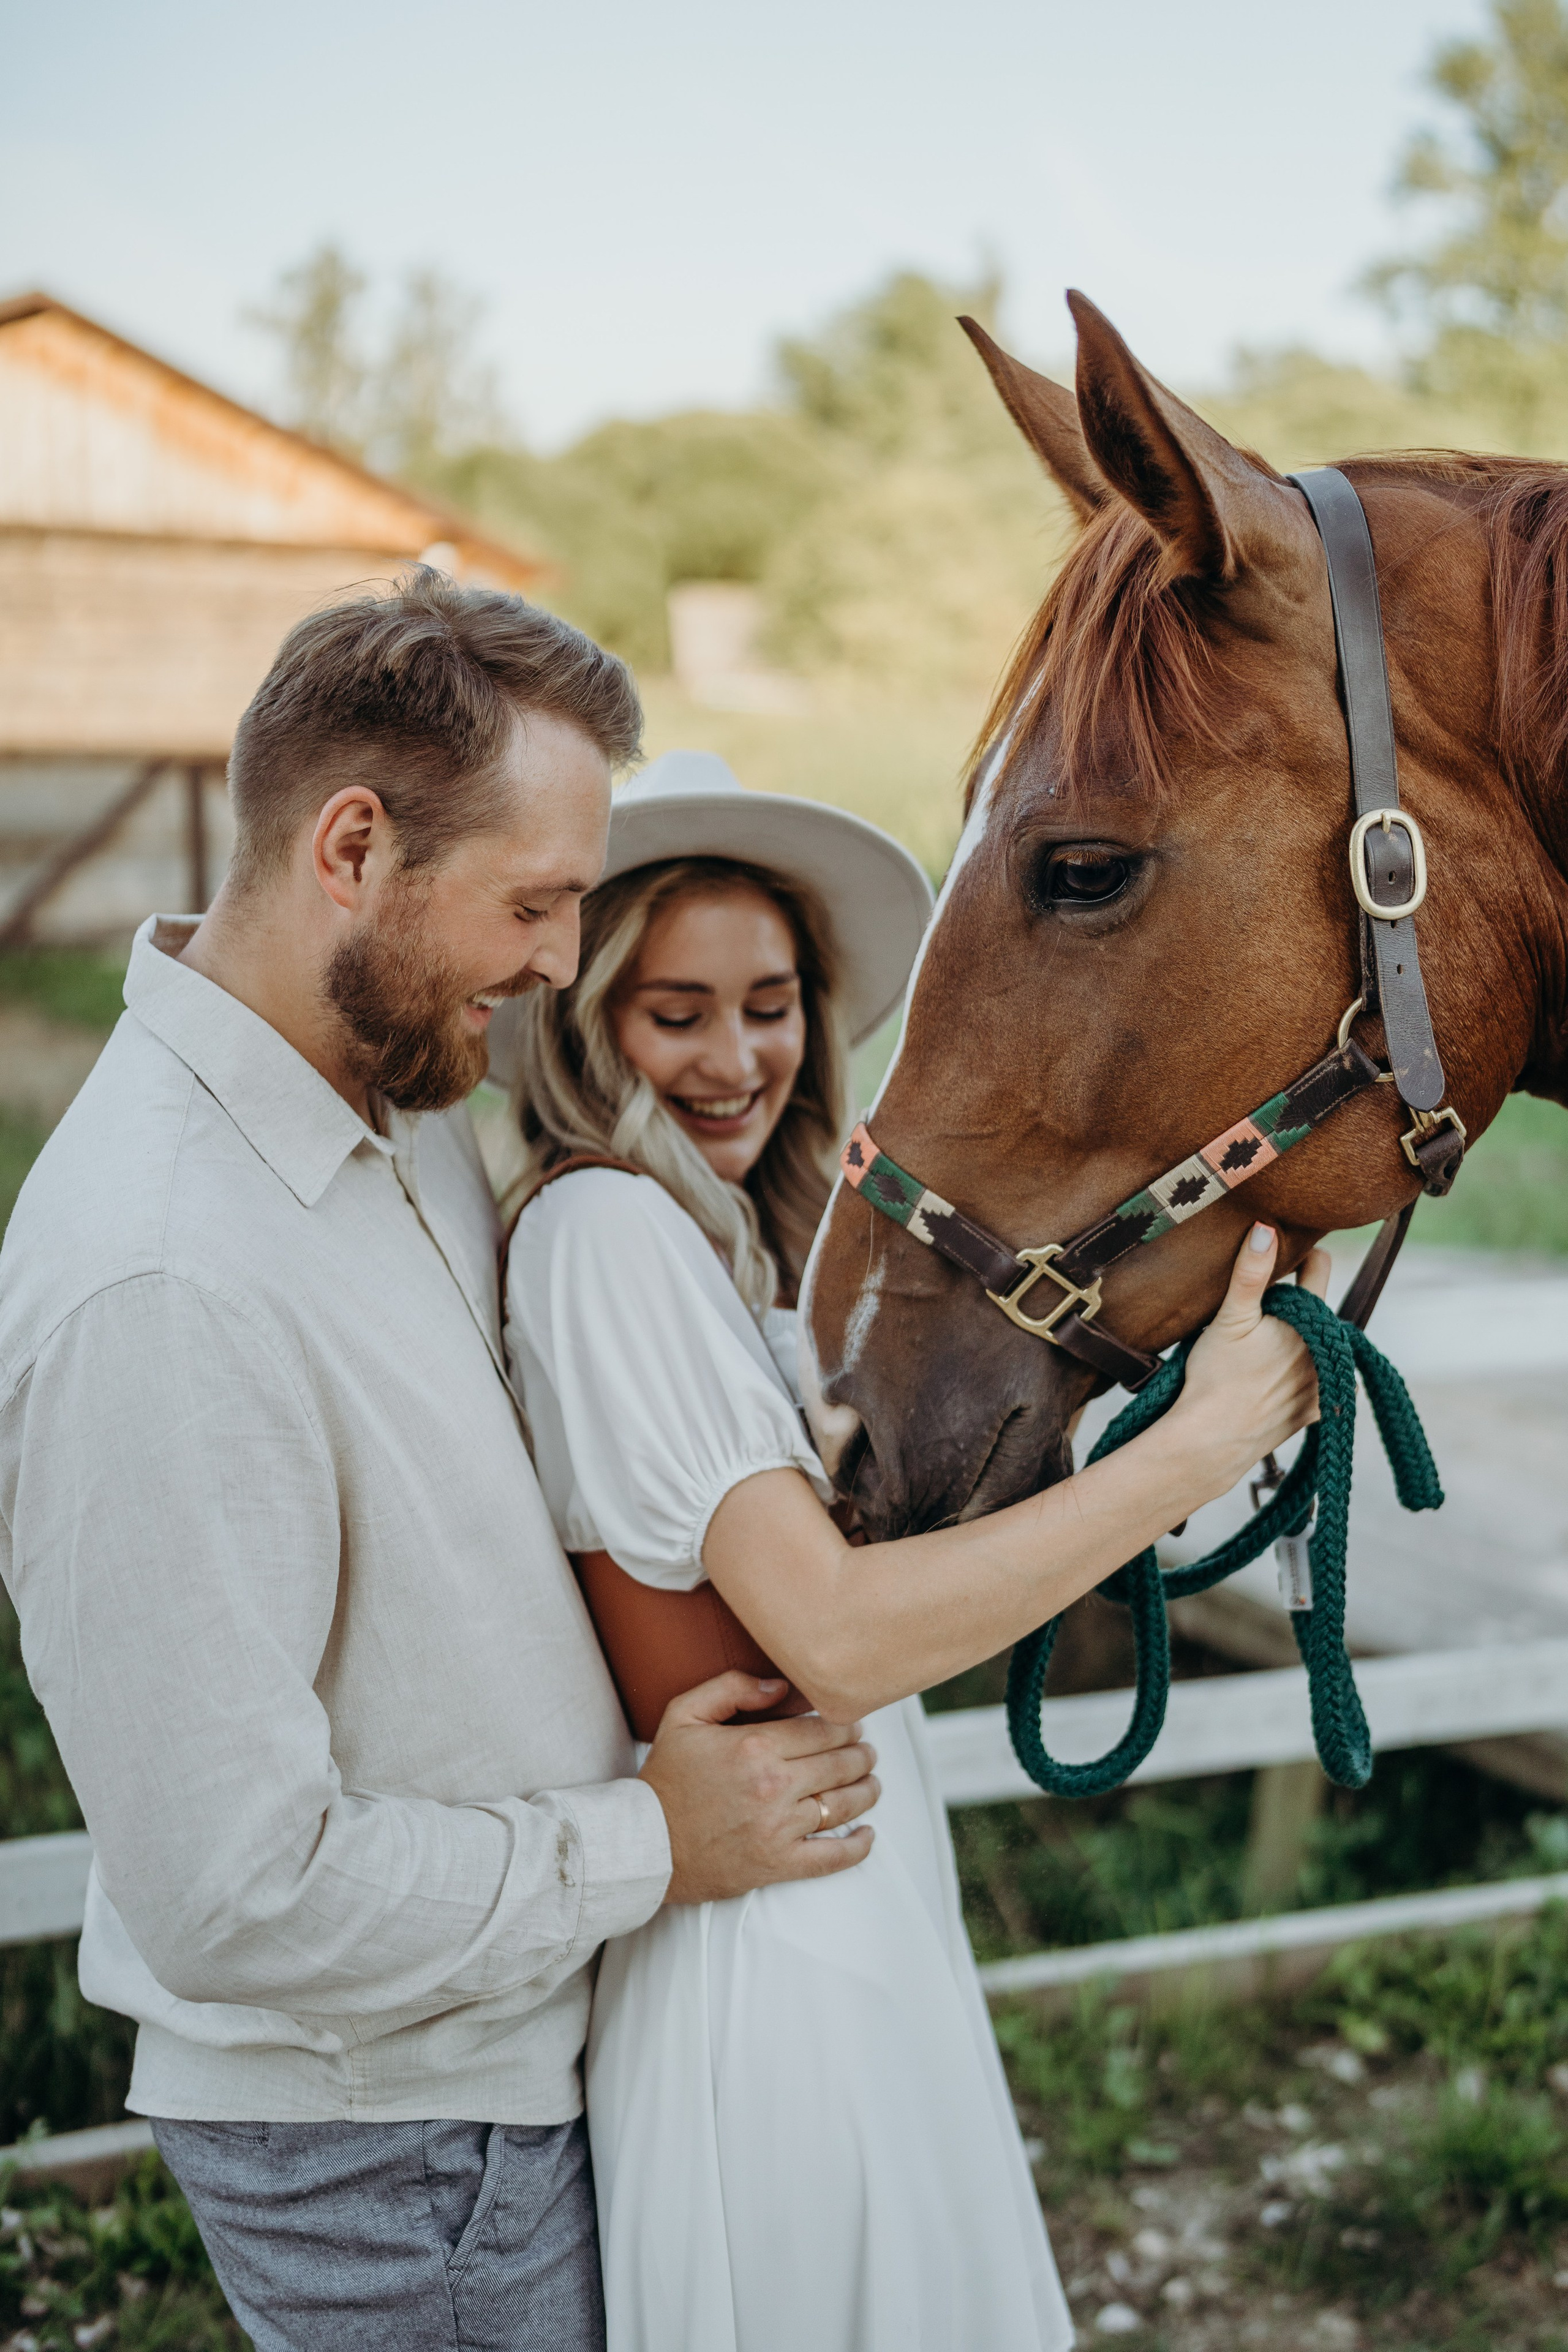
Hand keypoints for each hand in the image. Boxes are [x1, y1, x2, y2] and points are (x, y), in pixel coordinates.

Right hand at [639, 1671, 878, 1904]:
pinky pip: (832, 1857)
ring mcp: (779, 1828)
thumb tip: (781, 1687)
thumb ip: (732, 1687)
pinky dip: (858, 1846)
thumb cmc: (665, 1778)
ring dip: (867, 1790)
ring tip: (872, 1782)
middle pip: (840, 1764)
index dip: (845, 1726)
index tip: (851, 1726)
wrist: (644, 1844)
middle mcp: (773, 1786)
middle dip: (861, 1754)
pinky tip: (868, 1834)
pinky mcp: (778, 1864)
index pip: (822, 1731)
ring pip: (844, 1804)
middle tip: (867, 1751)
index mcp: (754, 1746)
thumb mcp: (684, 1715)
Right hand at [1166, 1224, 1327, 1507]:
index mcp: (1309, 1321)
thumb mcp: (1229, 1317)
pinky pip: (1318, 1381)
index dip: (1298, 1256)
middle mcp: (1326, 1350)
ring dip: (1298, 1339)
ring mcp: (1324, 1384)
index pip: (1319, 1267)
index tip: (1277, 1259)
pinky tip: (1273, 1377)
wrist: (1211, 1441)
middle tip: (1256, 1313)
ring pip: (1317, 1343)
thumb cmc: (1215, 1377)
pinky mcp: (1315, 1411)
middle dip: (1292, 1304)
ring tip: (1261, 1347)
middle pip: (1314, 1308)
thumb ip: (1251, 1272)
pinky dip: (1302, 1375)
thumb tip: (1266, 1227)